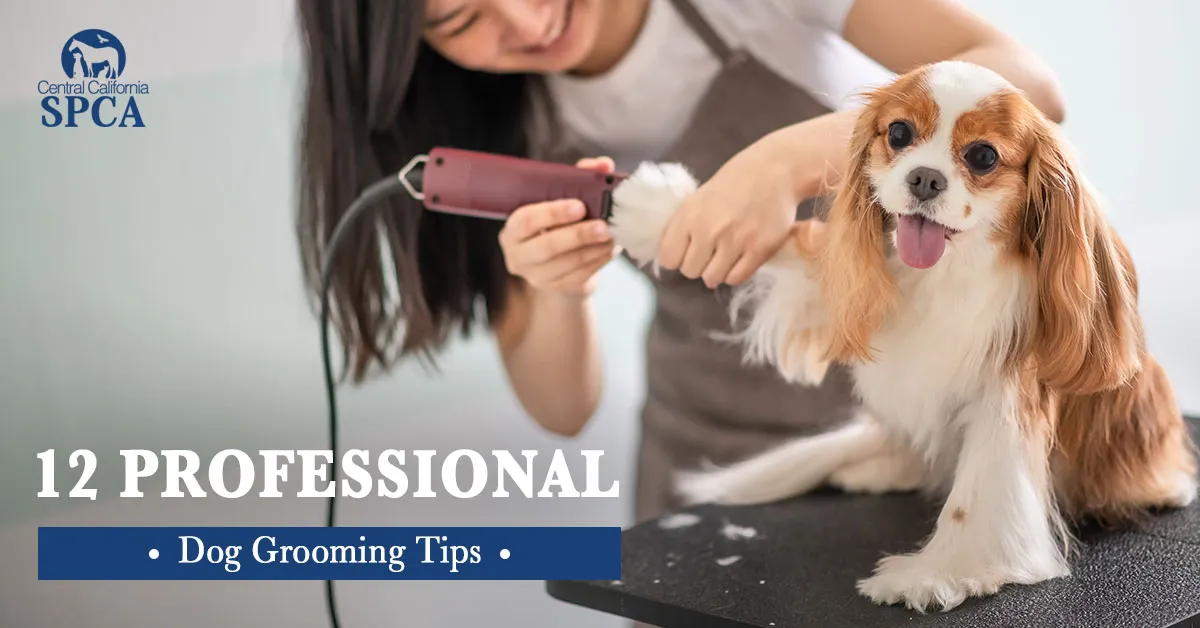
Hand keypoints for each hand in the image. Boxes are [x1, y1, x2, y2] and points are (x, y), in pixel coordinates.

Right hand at [499, 157, 618, 296]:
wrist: (559, 263)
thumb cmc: (557, 225)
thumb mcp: (561, 200)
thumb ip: (579, 178)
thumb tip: (604, 164)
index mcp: (513, 230)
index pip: (526, 221)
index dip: (552, 213)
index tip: (579, 206)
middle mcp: (519, 257)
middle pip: (547, 247)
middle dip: (578, 235)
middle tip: (604, 226)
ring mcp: (538, 277)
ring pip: (568, 264)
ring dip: (595, 248)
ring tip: (613, 235)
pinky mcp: (559, 289)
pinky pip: (582, 275)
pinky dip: (600, 260)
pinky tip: (611, 248)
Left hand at [657, 139, 799, 287]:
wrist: (776, 170)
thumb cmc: (734, 182)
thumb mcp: (698, 197)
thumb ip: (682, 225)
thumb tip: (668, 257)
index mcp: (689, 214)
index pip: (668, 258)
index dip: (676, 257)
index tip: (686, 251)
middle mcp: (709, 229)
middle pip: (690, 271)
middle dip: (697, 264)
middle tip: (709, 251)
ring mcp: (736, 241)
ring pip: (712, 279)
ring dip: (716, 271)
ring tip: (724, 256)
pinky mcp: (760, 250)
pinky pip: (736, 278)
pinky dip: (734, 272)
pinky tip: (738, 258)